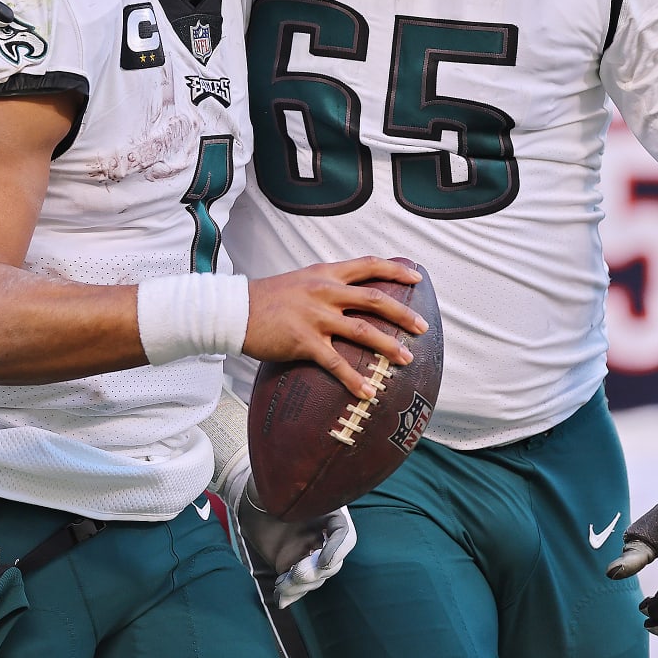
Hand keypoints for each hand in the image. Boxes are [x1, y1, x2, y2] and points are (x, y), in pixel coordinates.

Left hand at [215, 453, 356, 608]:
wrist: (249, 499)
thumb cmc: (269, 484)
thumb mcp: (280, 482)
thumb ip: (288, 488)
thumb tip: (288, 485)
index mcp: (330, 512)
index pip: (344, 534)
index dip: (337, 549)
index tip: (324, 561)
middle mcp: (323, 535)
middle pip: (330, 562)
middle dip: (315, 571)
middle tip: (298, 572)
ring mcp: (308, 552)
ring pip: (313, 578)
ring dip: (300, 585)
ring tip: (282, 586)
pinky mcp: (291, 564)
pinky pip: (296, 584)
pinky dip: (290, 594)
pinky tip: (280, 598)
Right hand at [243, 257, 425, 398]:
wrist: (235, 310)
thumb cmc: (266, 298)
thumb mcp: (300, 280)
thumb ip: (326, 284)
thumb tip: (349, 293)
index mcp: (325, 274)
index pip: (368, 265)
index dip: (395, 270)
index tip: (417, 278)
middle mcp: (324, 291)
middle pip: (374, 299)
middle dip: (403, 314)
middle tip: (422, 328)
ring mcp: (315, 316)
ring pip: (362, 331)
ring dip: (388, 346)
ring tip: (407, 359)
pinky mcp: (304, 341)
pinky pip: (336, 363)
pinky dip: (354, 379)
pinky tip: (368, 392)